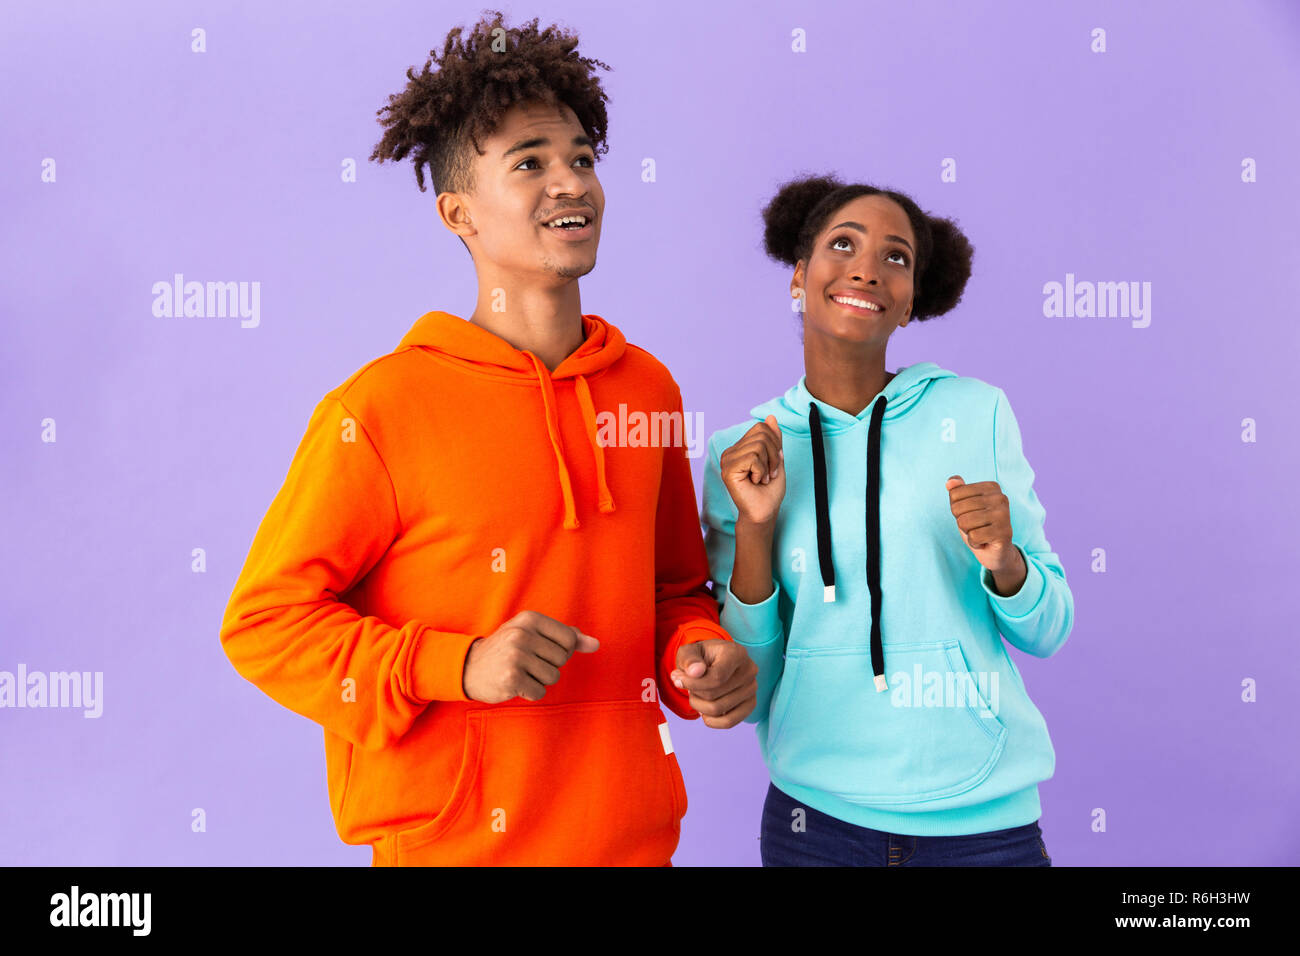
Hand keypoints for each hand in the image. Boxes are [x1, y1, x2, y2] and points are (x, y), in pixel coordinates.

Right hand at [462, 610, 599, 702]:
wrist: (469, 667)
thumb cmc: (508, 649)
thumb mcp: (534, 634)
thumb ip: (567, 637)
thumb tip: (596, 644)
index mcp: (529, 619)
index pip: (569, 639)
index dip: (561, 650)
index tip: (541, 650)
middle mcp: (522, 634)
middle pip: (562, 659)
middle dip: (548, 665)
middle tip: (526, 662)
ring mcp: (515, 656)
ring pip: (553, 677)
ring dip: (539, 680)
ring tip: (521, 672)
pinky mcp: (511, 678)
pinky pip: (539, 692)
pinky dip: (530, 692)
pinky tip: (514, 683)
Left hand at [668, 639, 758, 727]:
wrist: (714, 661)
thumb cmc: (701, 657)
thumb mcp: (689, 652)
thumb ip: (689, 660)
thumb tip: (695, 672)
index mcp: (737, 653)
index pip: (716, 678)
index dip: (692, 683)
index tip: (678, 679)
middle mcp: (749, 671)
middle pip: (714, 695)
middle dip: (693, 693)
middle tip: (687, 685)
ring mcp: (752, 689)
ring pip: (718, 710)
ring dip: (698, 706)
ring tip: (696, 694)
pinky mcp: (750, 704)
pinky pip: (729, 722)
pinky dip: (711, 720)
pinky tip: (703, 709)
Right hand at [720, 415, 785, 525]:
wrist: (764, 512)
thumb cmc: (770, 490)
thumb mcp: (776, 459)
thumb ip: (773, 439)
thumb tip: (771, 417)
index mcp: (740, 448)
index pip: (761, 428)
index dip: (775, 444)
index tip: (773, 465)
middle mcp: (731, 452)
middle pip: (761, 434)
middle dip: (774, 455)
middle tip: (769, 474)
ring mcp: (727, 460)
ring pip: (758, 446)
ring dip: (768, 465)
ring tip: (762, 479)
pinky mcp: (728, 470)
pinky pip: (753, 458)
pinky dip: (761, 471)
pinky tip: (755, 482)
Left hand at [945, 476, 1017, 573]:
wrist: (995, 551)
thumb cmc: (978, 525)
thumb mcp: (964, 506)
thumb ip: (957, 491)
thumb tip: (950, 482)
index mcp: (991, 487)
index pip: (954, 494)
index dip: (956, 509)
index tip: (971, 514)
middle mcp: (1000, 498)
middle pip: (957, 508)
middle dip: (961, 522)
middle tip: (976, 526)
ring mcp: (1004, 515)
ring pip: (964, 523)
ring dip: (968, 533)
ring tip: (980, 533)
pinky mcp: (1004, 533)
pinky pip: (973, 537)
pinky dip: (975, 543)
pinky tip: (985, 541)